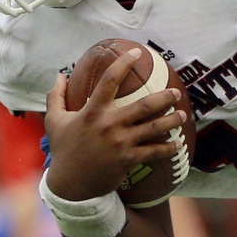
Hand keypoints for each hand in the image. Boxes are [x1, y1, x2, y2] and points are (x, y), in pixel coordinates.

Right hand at [43, 53, 182, 201]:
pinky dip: (168, 148)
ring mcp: (120, 142)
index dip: (124, 63)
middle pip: (143, 105)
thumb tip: (58, 75)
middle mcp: (109, 124)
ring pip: (153, 128)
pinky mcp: (128, 159)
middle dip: (164, 97)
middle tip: (176, 92)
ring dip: (171, 121)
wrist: (69, 183)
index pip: (109, 80)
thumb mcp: (54, 121)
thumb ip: (56, 96)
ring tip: (183, 115)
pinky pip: (154, 152)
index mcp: (92, 111)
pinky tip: (179, 144)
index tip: (137, 52)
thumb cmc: (63, 149)